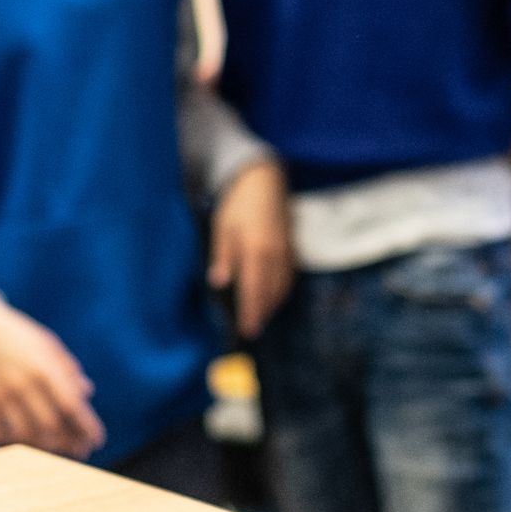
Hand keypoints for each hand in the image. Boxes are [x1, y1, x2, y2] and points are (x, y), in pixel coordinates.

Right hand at [0, 299, 105, 459]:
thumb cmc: (19, 337)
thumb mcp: (47, 345)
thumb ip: (67, 369)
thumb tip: (87, 393)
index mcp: (43, 366)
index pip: (70, 404)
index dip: (86, 426)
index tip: (97, 441)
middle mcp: (21, 383)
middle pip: (50, 425)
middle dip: (69, 443)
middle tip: (80, 451)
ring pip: (24, 434)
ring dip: (44, 447)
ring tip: (57, 448)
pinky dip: (12, 443)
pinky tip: (25, 443)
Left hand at [209, 160, 291, 337]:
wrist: (264, 180)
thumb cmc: (238, 204)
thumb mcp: (223, 227)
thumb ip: (223, 256)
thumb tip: (218, 282)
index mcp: (256, 249)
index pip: (254, 289)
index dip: (251, 312)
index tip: (247, 330)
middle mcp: (275, 253)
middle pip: (271, 292)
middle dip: (262, 313)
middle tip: (251, 330)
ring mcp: (286, 251)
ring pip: (283, 286)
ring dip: (272, 304)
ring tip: (260, 317)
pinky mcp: (292, 248)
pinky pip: (289, 276)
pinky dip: (281, 290)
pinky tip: (271, 296)